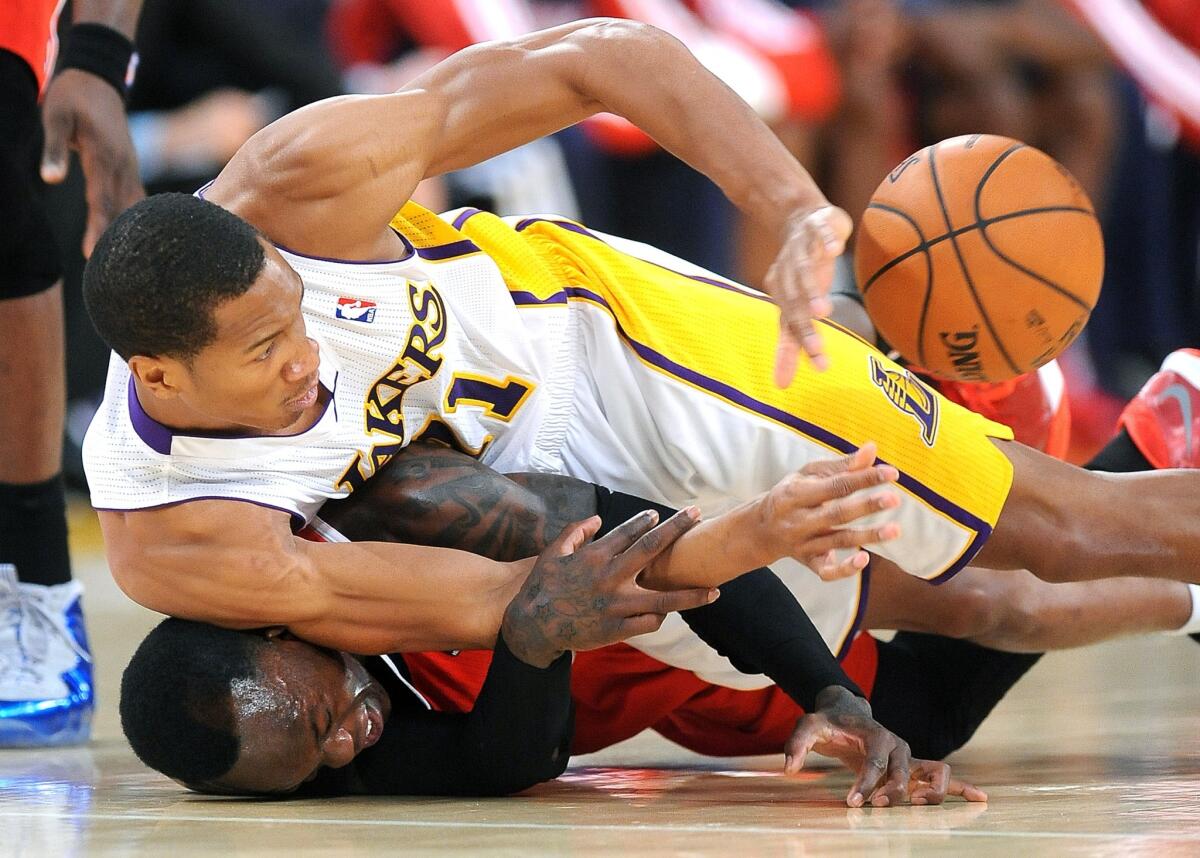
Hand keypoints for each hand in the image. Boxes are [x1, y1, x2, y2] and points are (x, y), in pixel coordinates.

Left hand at [40, 69, 143, 255]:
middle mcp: (123, 166)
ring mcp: (130, 168)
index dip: (98, 227)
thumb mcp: (55, 116)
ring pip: (133, 208)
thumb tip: (50, 180)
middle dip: (116, 241)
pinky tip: (138, 241)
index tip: (92, 254)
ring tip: (126, 264)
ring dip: (130, 234)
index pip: (100, 199)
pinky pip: (136, 200)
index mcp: (104, 156)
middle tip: (111, 272)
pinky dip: (136, 220)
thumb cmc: (72, 98)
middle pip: (120, 210)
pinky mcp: (130, 169)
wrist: (98, 79)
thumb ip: (54, 149)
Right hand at [501, 509, 718, 666]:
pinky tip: (669, 613)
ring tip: (715, 591)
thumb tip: (598, 519)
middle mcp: (610, 577)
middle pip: (652, 548)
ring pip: (663, 597)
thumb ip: (575, 532)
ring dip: (691, 594)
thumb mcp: (553, 553)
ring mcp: (617, 605)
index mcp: (595, 557)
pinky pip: (649, 622)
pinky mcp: (618, 629)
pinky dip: (660, 616)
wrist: (534, 627)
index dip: (647, 522)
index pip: (629, 532)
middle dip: (677, 529)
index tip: (659, 515)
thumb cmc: (542, 587)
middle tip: (696, 514)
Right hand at [756, 443, 901, 580]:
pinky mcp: (809, 562)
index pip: (834, 485)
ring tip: (895, 529)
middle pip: (836, 513)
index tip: (891, 473)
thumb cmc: (791, 495)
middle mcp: (798, 520)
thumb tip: (872, 449)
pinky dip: (845, 569)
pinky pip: (826, 571)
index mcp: (795, 493)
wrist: (760, 529)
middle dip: (866, 506)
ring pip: (838, 541)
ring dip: (868, 536)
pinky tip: (864, 559)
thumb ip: (842, 465)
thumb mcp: (808, 475)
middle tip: (894, 499)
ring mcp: (803, 543)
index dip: (863, 479)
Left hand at [764, 204, 852, 384]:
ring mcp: (800, 250)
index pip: (791, 325)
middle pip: (795, 304)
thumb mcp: (794, 308)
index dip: (804, 346)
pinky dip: (826, 242)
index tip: (821, 367)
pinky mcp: (816, 228)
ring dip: (812, 291)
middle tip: (817, 350)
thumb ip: (790, 345)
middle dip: (805, 327)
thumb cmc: (800, 273)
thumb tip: (780, 386)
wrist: (799, 220)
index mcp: (783, 296)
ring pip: (803, 272)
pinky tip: (835, 250)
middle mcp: (788, 275)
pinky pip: (820, 235)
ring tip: (822, 312)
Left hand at [784, 687, 987, 806]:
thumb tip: (788, 769)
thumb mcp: (807, 726)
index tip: (853, 803)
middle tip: (871, 806)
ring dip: (929, 793)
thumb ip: (796, 744)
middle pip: (906, 773)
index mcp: (877, 733)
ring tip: (915, 805)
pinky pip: (942, 776)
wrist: (845, 711)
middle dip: (892, 793)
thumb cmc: (827, 721)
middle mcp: (898, 744)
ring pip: (934, 774)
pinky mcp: (913, 766)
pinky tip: (981, 798)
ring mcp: (909, 755)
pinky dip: (962, 787)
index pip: (876, 762)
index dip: (866, 783)